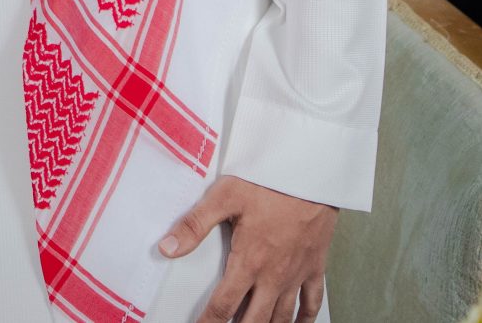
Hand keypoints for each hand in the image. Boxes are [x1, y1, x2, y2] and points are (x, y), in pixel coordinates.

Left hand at [159, 175, 336, 322]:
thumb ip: (194, 225)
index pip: (223, 306)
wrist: (310, 174)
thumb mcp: (224, 196)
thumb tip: (167, 248)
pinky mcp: (315, 266)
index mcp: (249, 262)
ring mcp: (296, 274)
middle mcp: (273, 276)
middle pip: (254, 320)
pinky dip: (305, 319)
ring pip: (282, 317)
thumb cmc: (269, 183)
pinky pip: (312, 302)